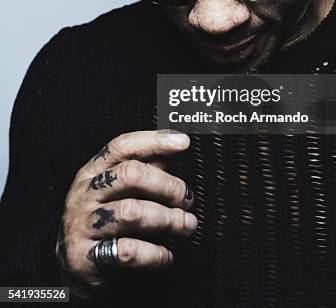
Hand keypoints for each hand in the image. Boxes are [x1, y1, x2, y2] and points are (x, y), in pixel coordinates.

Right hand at [55, 130, 195, 298]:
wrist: (71, 272)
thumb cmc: (102, 224)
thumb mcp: (116, 192)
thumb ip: (144, 170)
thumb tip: (173, 151)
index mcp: (92, 172)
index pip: (122, 146)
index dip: (154, 141)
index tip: (182, 142)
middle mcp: (85, 194)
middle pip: (130, 175)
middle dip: (167, 185)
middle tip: (187, 199)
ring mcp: (82, 225)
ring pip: (131, 212)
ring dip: (168, 219)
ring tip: (187, 225)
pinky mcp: (84, 258)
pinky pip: (127, 251)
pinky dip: (154, 254)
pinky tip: (166, 255)